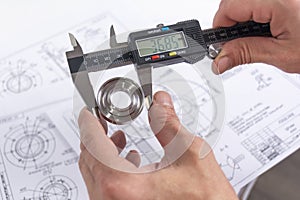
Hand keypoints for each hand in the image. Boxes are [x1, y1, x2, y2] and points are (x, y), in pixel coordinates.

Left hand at [78, 91, 237, 199]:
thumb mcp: (190, 154)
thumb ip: (168, 123)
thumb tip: (159, 103)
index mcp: (122, 185)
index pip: (93, 143)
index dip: (89, 121)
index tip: (89, 112)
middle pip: (88, 159)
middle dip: (96, 135)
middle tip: (103, 120)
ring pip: (94, 174)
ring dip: (103, 152)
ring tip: (119, 138)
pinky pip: (104, 188)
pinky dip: (111, 169)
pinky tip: (130, 159)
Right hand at [212, 0, 299, 73]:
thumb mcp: (282, 54)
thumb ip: (246, 53)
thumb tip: (220, 60)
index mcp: (277, 0)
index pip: (228, 7)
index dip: (220, 28)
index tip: (220, 44)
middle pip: (233, 1)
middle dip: (230, 23)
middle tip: (236, 44)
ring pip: (243, 0)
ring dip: (242, 18)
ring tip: (256, 37)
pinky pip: (258, 0)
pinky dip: (255, 13)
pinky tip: (265, 27)